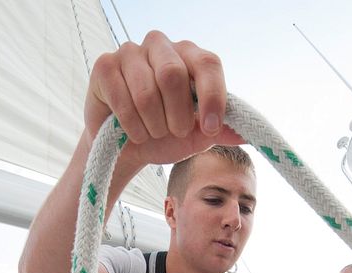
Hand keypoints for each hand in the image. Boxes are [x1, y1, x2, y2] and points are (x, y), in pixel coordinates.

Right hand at [85, 31, 243, 167]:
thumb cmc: (165, 134)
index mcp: (189, 56)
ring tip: (153, 133)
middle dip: (177, 116)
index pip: (208, 63)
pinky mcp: (104, 66)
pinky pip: (122, 98)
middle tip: (175, 132)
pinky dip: (132, 126)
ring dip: (154, 125)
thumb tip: (246, 134)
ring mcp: (130, 52)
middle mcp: (161, 46)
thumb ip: (221, 131)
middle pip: (174, 75)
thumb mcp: (197, 135)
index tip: (210, 129)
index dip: (212, 97)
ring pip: (147, 90)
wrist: (127, 147)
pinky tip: (133, 132)